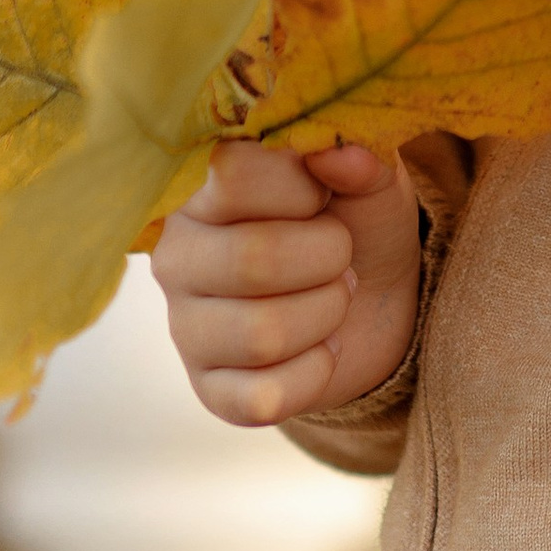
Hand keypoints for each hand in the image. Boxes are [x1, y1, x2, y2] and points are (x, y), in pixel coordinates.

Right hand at [154, 139, 421, 427]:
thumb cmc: (356, 217)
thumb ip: (359, 157)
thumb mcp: (369, 177)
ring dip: (327, 313)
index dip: (300, 187)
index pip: (232, 174)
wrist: (373, 296)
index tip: (323, 194)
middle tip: (341, 253)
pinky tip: (321, 348)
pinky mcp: (209, 390)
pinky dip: (317, 372)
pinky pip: (266, 398)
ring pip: (263, 335)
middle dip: (327, 257)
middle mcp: (177, 253)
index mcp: (203, 185)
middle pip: (252, 260)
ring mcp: (186, 327)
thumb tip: (339, 153)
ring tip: (334, 295)